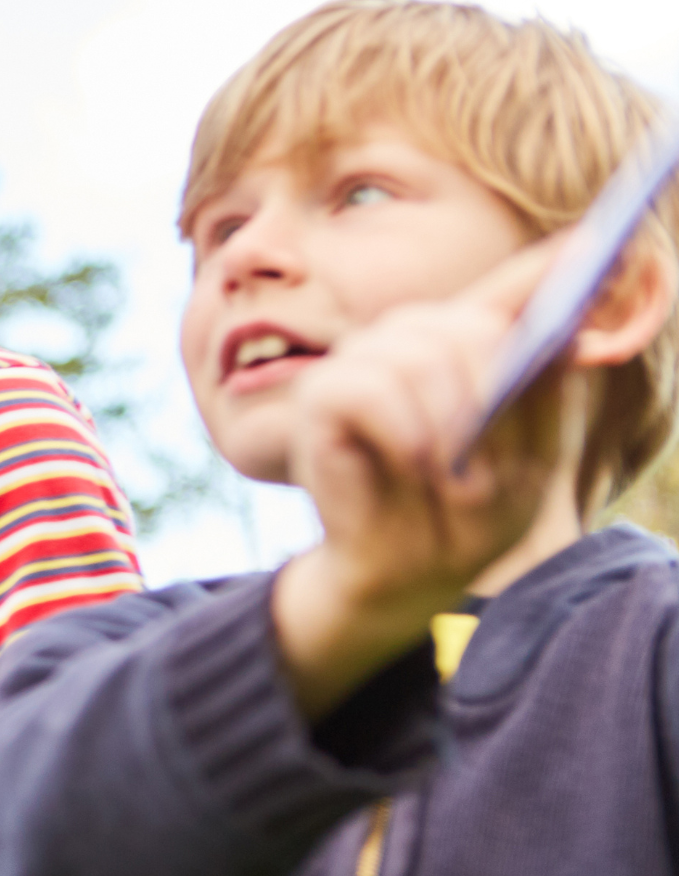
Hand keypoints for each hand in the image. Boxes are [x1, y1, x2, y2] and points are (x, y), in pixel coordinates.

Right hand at [275, 237, 575, 716]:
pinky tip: (414, 466)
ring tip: (450, 482)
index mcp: (468, 347)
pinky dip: (405, 433)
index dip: (558, 265)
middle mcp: (414, 337)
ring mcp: (364, 359)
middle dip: (493, 396)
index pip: (518, 289)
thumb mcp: (529, 463)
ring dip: (449, 427)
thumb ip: (544, 397)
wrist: (396, 575)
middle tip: (490, 466)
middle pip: (472, 328)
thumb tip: (564, 334)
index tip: (614, 237)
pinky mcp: (324, 394)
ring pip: (423, 356)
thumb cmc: (461, 521)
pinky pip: (374, 387)